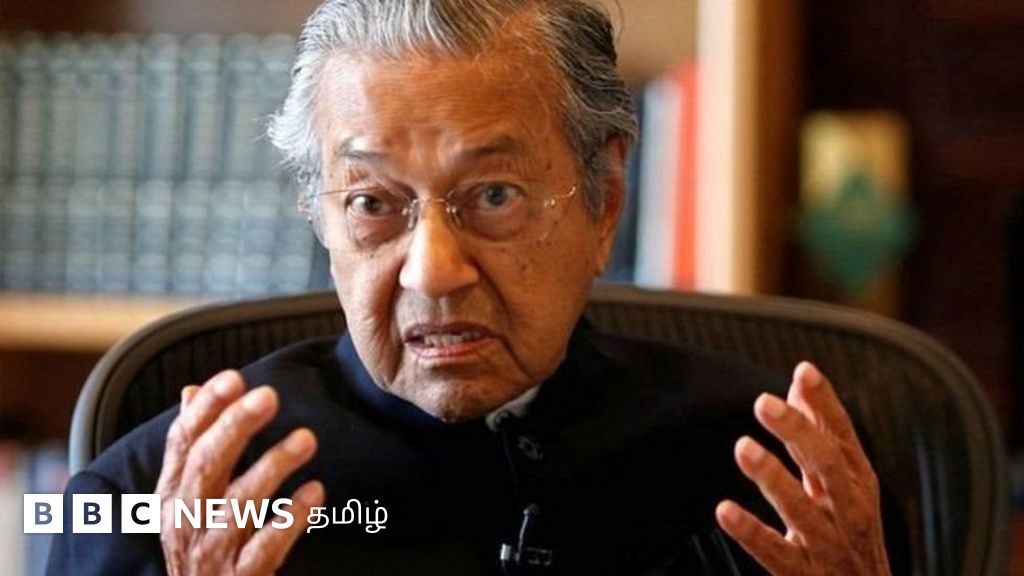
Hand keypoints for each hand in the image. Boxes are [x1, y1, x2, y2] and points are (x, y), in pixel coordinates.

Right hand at [156, 370, 324, 575]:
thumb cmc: (200, 542)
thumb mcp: (186, 496)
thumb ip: (193, 446)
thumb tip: (192, 390)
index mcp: (173, 492)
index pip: (183, 441)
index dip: (206, 409)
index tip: (234, 378)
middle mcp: (186, 518)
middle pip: (207, 464)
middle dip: (235, 427)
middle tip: (268, 396)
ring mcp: (212, 549)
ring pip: (239, 503)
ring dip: (273, 467)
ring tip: (306, 439)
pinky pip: (265, 546)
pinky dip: (290, 519)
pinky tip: (315, 493)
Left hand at [715, 362, 890, 575]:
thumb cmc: (849, 536)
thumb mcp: (841, 484)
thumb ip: (820, 435)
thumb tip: (798, 382)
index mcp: (856, 483)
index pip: (842, 437)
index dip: (826, 404)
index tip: (805, 371)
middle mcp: (848, 511)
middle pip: (826, 466)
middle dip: (798, 432)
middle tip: (764, 402)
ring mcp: (828, 546)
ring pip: (803, 510)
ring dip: (774, 478)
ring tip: (743, 447)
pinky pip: (777, 554)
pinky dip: (752, 532)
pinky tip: (725, 510)